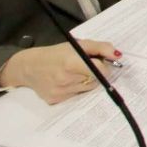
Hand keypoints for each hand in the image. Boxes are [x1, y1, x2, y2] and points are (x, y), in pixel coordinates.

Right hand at [0, 39, 118, 104]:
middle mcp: (65, 80)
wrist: (28, 67)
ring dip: (87, 81)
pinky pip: (76, 96)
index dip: (105, 66)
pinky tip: (66, 82)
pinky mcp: (56, 101)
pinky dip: (76, 89)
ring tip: (75, 73)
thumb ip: (100, 47)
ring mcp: (60, 93)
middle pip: (96, 80)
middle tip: (86, 66)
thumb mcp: (77, 44)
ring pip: (87, 89)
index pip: (101, 70)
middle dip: (97, 73)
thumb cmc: (55, 54)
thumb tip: (118, 55)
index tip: (101, 61)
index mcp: (71, 63)